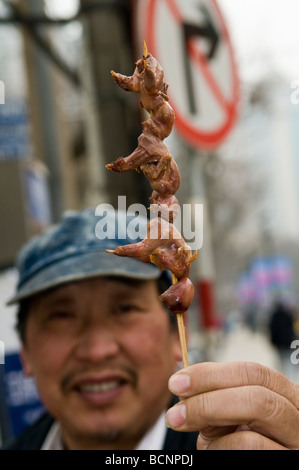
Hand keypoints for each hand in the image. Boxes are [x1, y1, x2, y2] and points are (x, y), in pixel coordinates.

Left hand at [166, 361, 298, 449]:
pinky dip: (221, 450)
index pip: (252, 373)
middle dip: (208, 401)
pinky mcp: (287, 466)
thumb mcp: (234, 415)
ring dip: (215, 435)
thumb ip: (219, 398)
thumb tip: (184, 388)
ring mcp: (296, 448)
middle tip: (176, 414)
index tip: (177, 382)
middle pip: (256, 398)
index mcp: (287, 396)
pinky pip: (248, 451)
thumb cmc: (243, 443)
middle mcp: (298, 421)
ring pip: (252, 431)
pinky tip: (215, 451)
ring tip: (202, 440)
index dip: (211, 374)